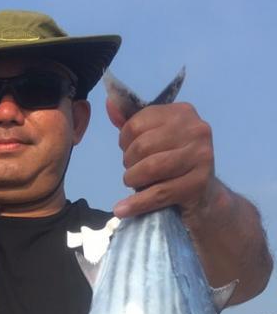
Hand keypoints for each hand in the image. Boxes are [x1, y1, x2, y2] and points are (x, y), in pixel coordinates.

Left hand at [108, 97, 215, 226]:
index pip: (137, 123)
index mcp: (182, 113)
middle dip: (129, 162)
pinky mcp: (199, 183)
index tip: (129, 152)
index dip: (124, 141)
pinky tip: (123, 209)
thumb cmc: (173, 163)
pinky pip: (159, 193)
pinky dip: (136, 204)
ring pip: (150, 168)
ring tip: (133, 184)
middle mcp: (196, 129)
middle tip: (133, 172)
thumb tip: (110, 104)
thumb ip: (131, 123)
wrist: (204, 195)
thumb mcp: (154, 139)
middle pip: (142, 146)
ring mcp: (201, 156)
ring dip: (132, 180)